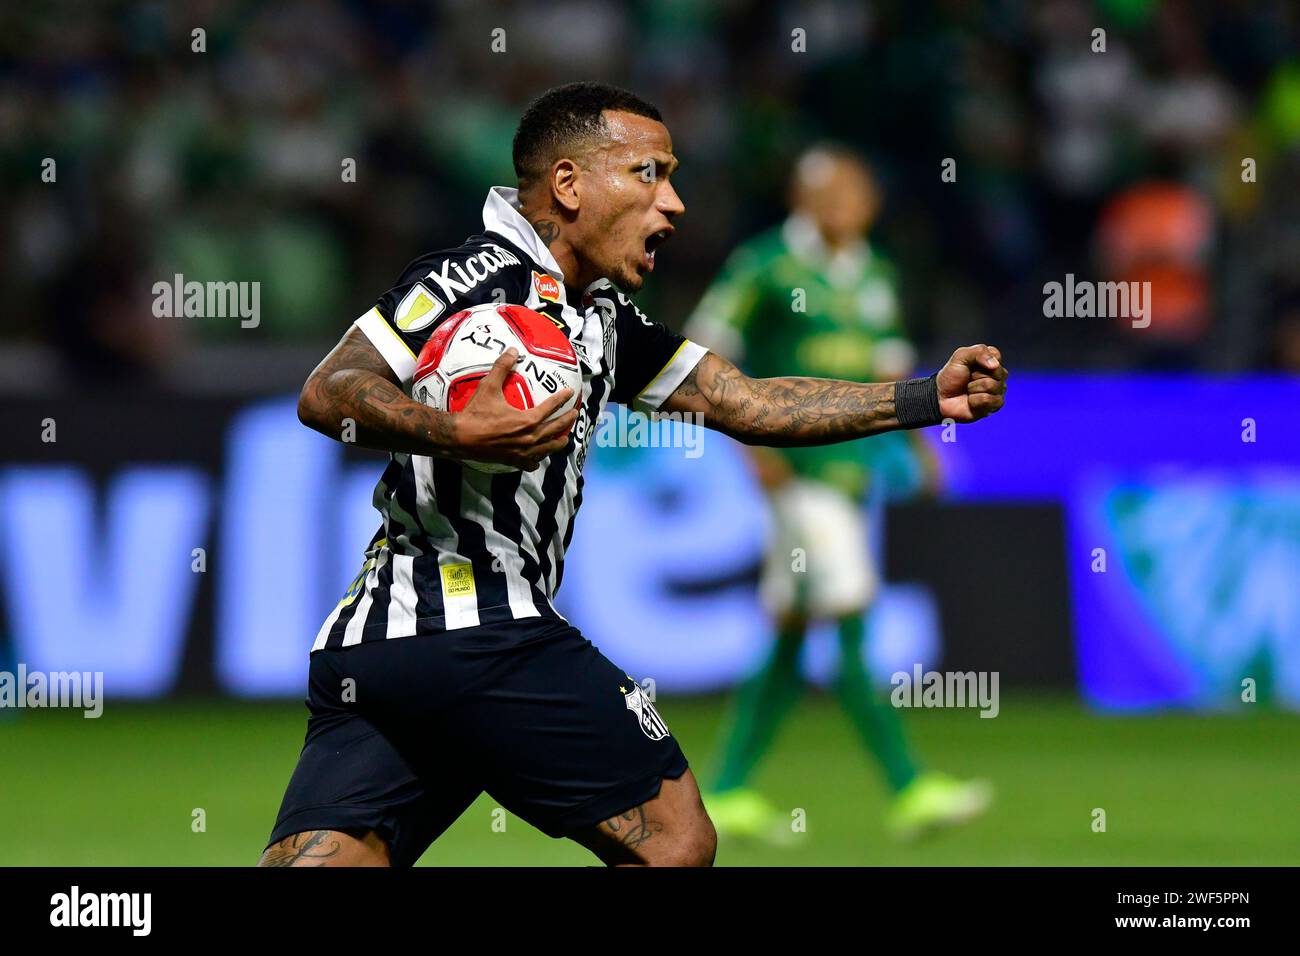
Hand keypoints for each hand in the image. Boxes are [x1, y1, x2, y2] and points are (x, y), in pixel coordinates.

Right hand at [450, 349, 578, 470]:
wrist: (460, 438)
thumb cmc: (476, 412)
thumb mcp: (489, 387)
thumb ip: (502, 367)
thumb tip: (512, 350)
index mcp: (528, 420)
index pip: (551, 407)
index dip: (562, 399)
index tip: (570, 394)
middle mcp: (530, 438)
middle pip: (555, 429)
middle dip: (567, 420)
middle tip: (574, 414)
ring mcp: (523, 452)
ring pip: (548, 448)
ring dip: (558, 442)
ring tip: (564, 438)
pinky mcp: (514, 461)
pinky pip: (531, 463)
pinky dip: (537, 459)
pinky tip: (538, 456)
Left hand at [935, 345, 1007, 422]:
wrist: (941, 396)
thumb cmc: (951, 377)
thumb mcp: (960, 357)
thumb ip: (978, 352)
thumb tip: (995, 364)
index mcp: (991, 362)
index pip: (996, 355)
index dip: (981, 360)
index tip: (971, 365)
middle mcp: (997, 376)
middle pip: (996, 371)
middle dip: (976, 375)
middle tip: (968, 378)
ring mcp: (998, 390)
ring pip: (991, 385)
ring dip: (973, 388)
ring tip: (968, 390)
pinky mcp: (995, 405)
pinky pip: (987, 399)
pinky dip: (974, 400)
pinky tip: (971, 400)